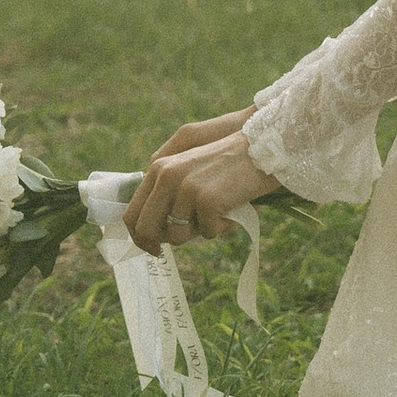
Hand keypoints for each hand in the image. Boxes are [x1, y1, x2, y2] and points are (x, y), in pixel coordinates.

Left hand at [127, 111, 274, 251]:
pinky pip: (207, 233)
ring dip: (199, 232)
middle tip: (174, 246)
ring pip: (178, 235)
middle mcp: (166, 176)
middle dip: (161, 242)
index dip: (140, 236)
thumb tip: (154, 227)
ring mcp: (185, 187)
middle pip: (147, 229)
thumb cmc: (230, 163)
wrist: (264, 148)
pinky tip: (232, 209)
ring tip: (216, 214)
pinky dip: (221, 227)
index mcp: (158, 168)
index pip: (132, 212)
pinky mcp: (206, 199)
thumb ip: (166, 189)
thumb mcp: (190, 166)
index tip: (153, 247)